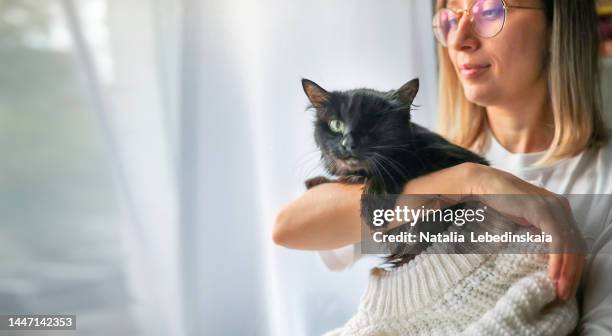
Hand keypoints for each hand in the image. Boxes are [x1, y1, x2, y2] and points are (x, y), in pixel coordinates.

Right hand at [472, 164, 586, 300]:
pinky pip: (557, 240)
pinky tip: (552, 274)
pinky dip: (557, 259)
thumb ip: (538, 233)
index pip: (575, 243)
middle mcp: (562, 207)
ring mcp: (555, 207)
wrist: (486, 185)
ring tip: (559, 289)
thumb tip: (543, 257)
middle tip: (564, 295)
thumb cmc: (501, 203)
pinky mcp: (544, 210)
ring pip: (570, 245)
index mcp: (560, 210)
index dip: (574, 267)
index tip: (564, 287)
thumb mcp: (525, 221)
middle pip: (578, 246)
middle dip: (573, 274)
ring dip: (567, 271)